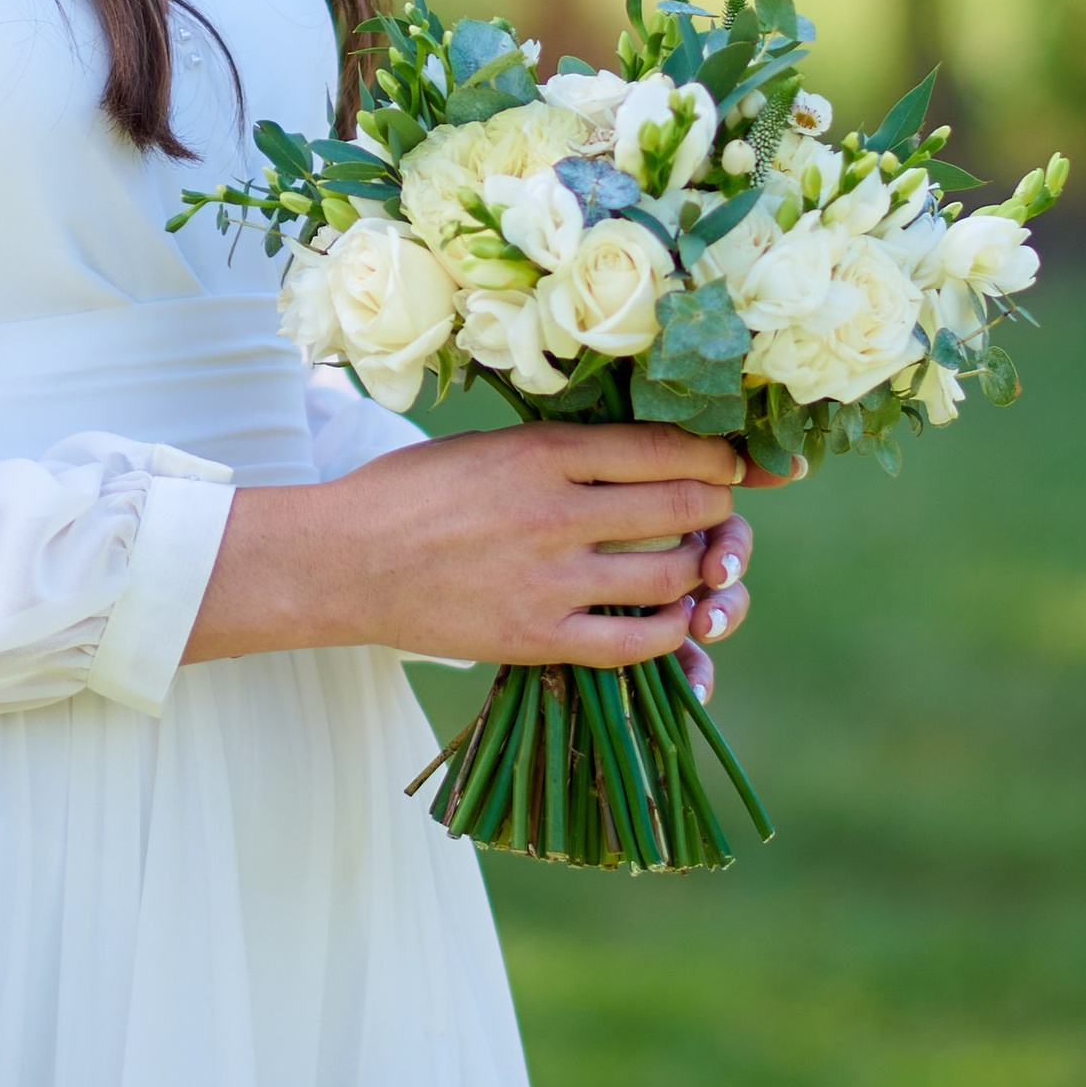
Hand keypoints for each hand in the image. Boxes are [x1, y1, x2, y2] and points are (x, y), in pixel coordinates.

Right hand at [187, 423, 795, 674]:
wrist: (342, 562)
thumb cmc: (413, 494)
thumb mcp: (490, 446)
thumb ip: (565, 450)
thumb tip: (651, 450)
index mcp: (542, 451)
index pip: (665, 446)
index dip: (722, 454)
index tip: (744, 461)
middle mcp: (556, 511)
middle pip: (684, 506)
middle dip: (720, 508)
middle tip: (723, 510)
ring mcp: (551, 580)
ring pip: (672, 574)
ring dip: (704, 568)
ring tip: (701, 561)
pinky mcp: (539, 637)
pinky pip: (637, 640)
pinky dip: (674, 630)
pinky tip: (678, 618)